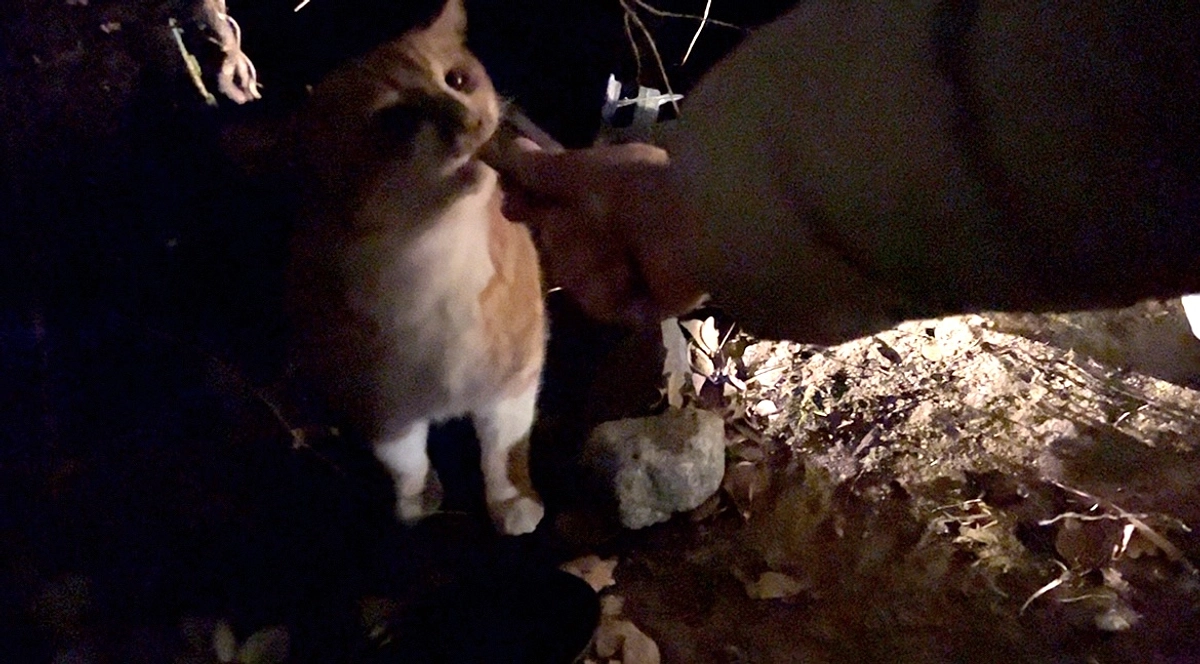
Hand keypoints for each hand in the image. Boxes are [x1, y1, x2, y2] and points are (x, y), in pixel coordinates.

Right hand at [485, 139, 705, 324]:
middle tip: (594, 223)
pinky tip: (629, 274)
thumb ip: (543, 169)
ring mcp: (623, 271)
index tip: (512, 207)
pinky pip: (598, 304)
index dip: (530, 208)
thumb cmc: (638, 187)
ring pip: (573, 278)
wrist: (692, 222)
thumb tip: (509, 148)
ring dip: (591, 263)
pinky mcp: (636, 304)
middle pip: (555, 247)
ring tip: (621, 251)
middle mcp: (609, 233)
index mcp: (601, 198)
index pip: (550, 208)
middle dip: (568, 236)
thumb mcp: (585, 170)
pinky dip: (610, 288)